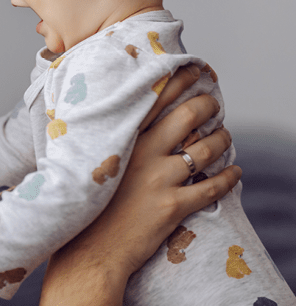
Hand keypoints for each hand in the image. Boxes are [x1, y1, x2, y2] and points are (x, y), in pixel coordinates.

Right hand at [41, 65, 240, 305]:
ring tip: (225, 137)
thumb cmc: (83, 203)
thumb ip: (100, 138)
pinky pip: (212, 187)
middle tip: (213, 104)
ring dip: (222, 140)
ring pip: (205, 150)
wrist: (88, 249)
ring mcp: (159, 179)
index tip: (193, 69)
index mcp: (121, 139)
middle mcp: (142, 153)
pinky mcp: (173, 206)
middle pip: (187, 117)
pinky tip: (234, 172)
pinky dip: (229, 178)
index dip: (178, 80)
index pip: (154, 98)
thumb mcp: (85, 161)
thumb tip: (108, 119)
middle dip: (207, 106)